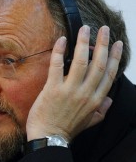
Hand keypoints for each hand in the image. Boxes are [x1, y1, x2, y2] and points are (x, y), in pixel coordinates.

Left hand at [26, 25, 122, 141]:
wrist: (49, 138)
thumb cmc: (67, 129)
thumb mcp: (90, 122)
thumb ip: (101, 110)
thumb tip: (109, 99)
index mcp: (96, 100)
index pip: (109, 74)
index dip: (115, 57)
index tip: (117, 44)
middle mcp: (86, 93)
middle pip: (98, 63)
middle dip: (103, 44)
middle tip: (104, 29)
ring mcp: (70, 90)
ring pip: (80, 61)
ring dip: (84, 42)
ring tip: (85, 29)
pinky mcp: (53, 88)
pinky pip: (57, 65)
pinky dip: (59, 51)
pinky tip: (62, 40)